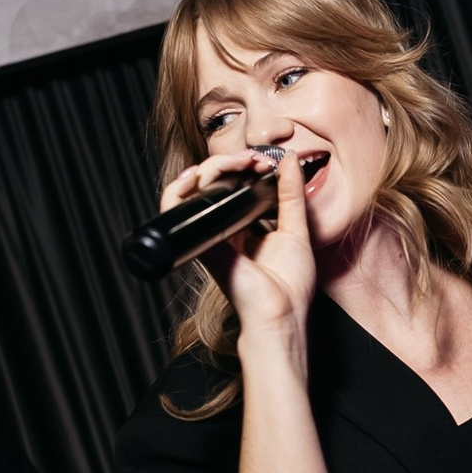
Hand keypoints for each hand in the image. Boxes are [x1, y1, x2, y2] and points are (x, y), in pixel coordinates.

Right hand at [159, 149, 314, 334]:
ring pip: (194, 189)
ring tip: (238, 162)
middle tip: (255, 159)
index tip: (266, 161)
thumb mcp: (297, 229)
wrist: (280, 313)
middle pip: (213, 183)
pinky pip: (174, 209)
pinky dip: (177, 189)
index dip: (245, 167)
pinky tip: (194, 176)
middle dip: (232, 162)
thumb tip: (290, 159)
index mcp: (245, 227)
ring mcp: (208, 234)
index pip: (234, 186)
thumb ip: (291, 194)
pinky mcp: (200, 241)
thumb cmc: (289, 286)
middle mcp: (224, 229)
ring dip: (212, 168)